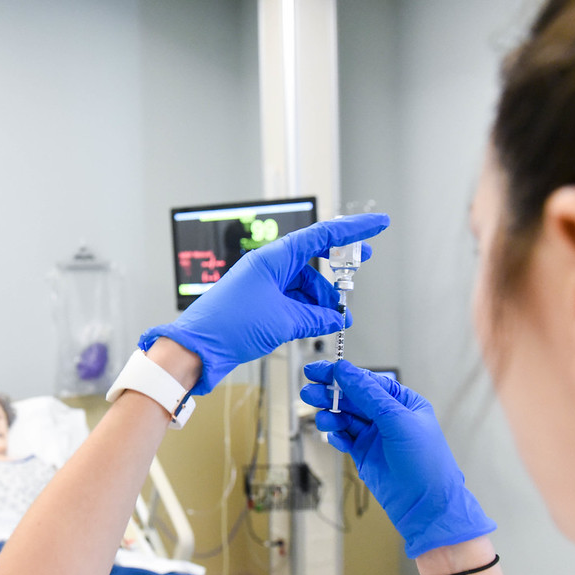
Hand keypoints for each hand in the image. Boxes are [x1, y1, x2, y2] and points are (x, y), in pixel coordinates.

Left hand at [140, 213, 389, 393]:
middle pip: (313, 262)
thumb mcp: (282, 321)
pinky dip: (307, 311)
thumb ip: (315, 317)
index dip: (352, 230)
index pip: (321, 236)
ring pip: (304, 286)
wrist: (197, 349)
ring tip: (333, 320)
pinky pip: (292, 301)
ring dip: (321, 301)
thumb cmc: (227, 326)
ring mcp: (264, 285)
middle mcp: (268, 267)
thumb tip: (335, 319)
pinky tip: (316, 324)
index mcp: (273, 258)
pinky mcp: (260, 303)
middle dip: (336, 273)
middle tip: (359, 273)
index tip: (377, 225)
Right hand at [300, 360, 495, 557]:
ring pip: (345, 418)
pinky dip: (337, 436)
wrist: (426, 507)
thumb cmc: (424, 462)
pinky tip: (333, 436)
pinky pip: (345, 438)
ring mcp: (375, 436)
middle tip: (309, 392)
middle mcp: (388, 416)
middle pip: (352, 398)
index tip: (319, 371)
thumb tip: (345, 371)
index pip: (368, 381)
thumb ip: (369, 395)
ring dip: (331, 415)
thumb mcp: (397, 421)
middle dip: (330, 394)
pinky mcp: (364, 455)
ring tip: (322, 418)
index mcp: (402, 402)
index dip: (342, 375)